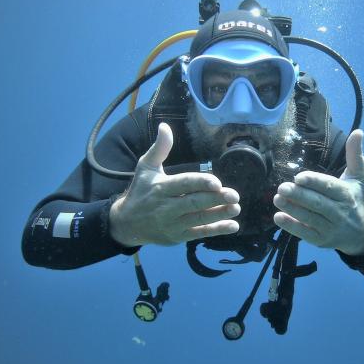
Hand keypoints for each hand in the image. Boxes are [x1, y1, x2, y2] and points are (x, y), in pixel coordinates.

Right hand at [109, 122, 239, 246]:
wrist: (127, 224)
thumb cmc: (141, 191)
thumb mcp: (146, 168)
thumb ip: (159, 149)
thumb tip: (165, 127)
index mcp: (161, 187)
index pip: (183, 184)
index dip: (200, 183)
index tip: (217, 182)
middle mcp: (166, 207)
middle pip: (193, 203)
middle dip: (215, 199)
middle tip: (234, 195)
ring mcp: (173, 224)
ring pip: (198, 219)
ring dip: (219, 214)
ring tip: (236, 208)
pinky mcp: (178, 236)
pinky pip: (199, 233)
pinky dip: (217, 230)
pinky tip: (233, 226)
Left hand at [273, 129, 363, 254]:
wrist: (361, 234)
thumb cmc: (354, 199)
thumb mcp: (358, 178)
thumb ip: (355, 155)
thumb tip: (358, 131)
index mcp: (347, 195)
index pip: (330, 188)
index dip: (314, 182)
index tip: (299, 177)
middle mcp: (340, 212)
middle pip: (318, 204)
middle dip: (299, 196)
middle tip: (282, 187)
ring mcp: (330, 228)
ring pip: (310, 218)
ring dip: (292, 209)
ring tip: (277, 198)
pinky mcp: (321, 240)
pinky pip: (305, 233)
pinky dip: (291, 226)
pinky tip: (278, 217)